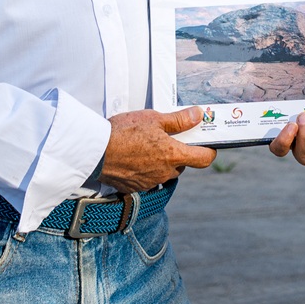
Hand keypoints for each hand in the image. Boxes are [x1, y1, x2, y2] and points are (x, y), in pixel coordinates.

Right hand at [98, 107, 215, 191]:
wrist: (95, 151)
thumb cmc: (124, 132)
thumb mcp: (154, 119)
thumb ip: (179, 120)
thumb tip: (198, 116)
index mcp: (174, 156)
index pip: (204, 159)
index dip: (209, 151)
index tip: (207, 143)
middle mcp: (165, 173)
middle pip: (182, 164)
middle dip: (178, 152)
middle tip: (167, 136)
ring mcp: (150, 182)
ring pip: (165, 171)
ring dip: (161, 161)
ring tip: (146, 144)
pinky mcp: (135, 187)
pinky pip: (148, 178)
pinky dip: (145, 169)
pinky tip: (134, 156)